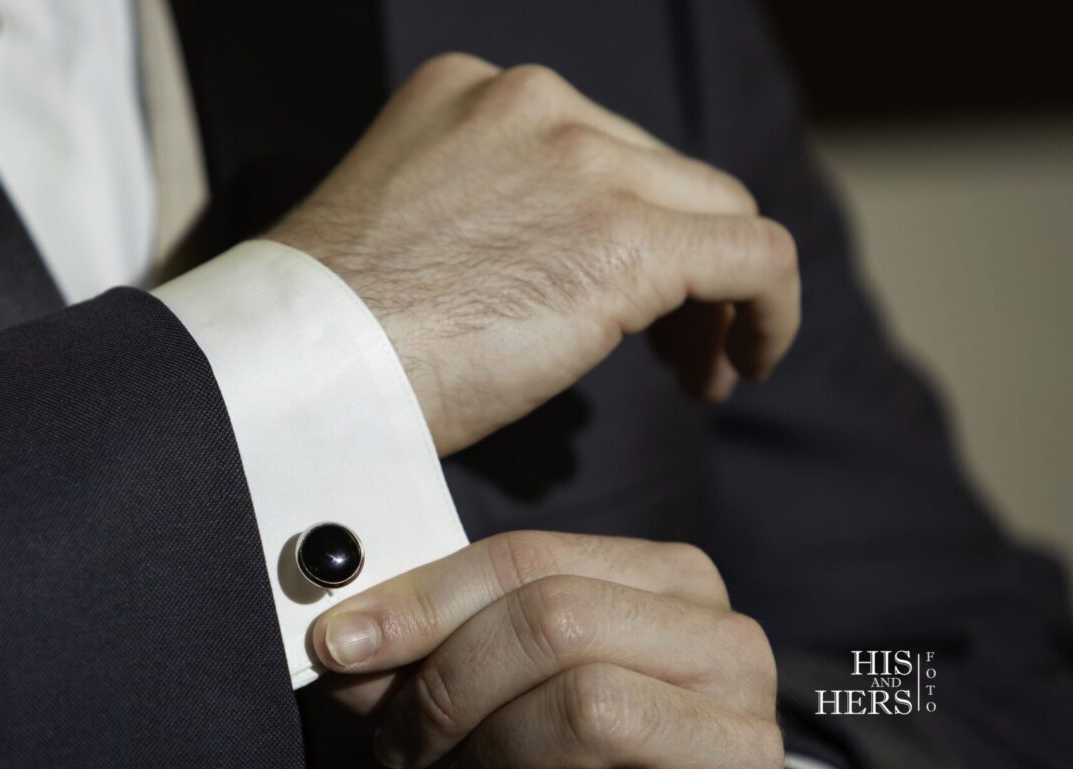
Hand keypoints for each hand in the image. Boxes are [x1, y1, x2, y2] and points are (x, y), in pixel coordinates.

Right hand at [266, 54, 800, 456]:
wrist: (303, 369)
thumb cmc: (331, 340)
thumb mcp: (403, 236)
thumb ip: (482, 220)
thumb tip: (547, 276)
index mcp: (469, 94)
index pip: (596, 149)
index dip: (627, 223)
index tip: (618, 304)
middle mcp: (535, 103)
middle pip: (663, 174)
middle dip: (679, 263)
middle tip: (666, 351)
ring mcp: (585, 159)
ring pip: (717, 211)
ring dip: (717, 295)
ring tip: (695, 371)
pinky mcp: (629, 236)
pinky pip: (757, 258)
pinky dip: (769, 314)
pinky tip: (741, 370)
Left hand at [308, 531, 788, 768]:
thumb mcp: (489, 715)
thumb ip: (422, 669)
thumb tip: (341, 641)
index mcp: (669, 584)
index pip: (527, 558)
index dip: (420, 600)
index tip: (338, 642)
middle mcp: (723, 644)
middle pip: (554, 619)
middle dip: (449, 682)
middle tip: (402, 740)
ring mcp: (739, 738)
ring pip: (584, 707)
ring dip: (496, 756)